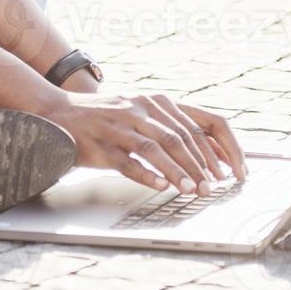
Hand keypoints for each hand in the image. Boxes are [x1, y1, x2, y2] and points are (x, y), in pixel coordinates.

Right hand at [39, 91, 247, 194]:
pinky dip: (146, 174)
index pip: (198, 122)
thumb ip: (172, 127)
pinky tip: (159, 186)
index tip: (230, 170)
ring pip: (155, 148)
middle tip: (211, 187)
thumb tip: (212, 153)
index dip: (218, 147)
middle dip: (199, 164)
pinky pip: (127, 161)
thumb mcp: (140, 113)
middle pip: (179, 137)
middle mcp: (139, 109)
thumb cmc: (107, 116)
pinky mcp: (101, 145)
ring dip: (177, 171)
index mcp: (154, 101)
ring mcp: (119, 126)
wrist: (60, 112)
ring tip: (190, 189)